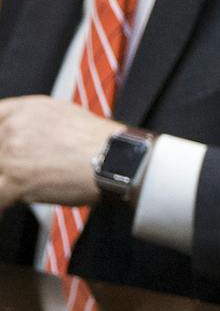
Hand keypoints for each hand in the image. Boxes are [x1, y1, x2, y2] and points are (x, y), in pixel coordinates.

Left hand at [0, 96, 115, 204]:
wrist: (117, 160)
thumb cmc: (100, 141)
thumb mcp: (64, 114)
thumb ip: (36, 121)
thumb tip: (28, 135)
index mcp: (25, 109)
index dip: (1, 135)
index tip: (6, 145)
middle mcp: (14, 128)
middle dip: (7, 161)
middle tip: (28, 168)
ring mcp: (12, 155)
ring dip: (8, 179)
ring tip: (26, 185)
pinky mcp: (17, 182)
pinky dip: (4, 201)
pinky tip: (13, 201)